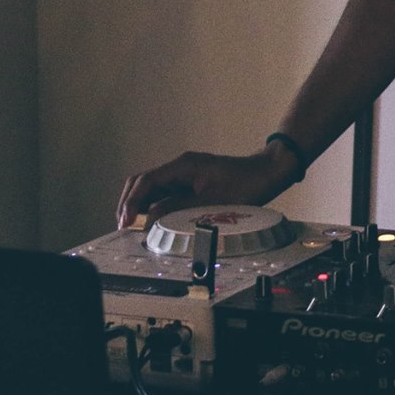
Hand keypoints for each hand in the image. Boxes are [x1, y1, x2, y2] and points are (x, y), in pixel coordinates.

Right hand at [117, 146, 294, 228]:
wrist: (269, 172)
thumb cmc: (246, 184)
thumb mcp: (212, 202)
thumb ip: (179, 209)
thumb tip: (149, 219)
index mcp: (183, 165)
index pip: (145, 182)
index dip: (131, 203)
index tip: (125, 223)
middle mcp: (180, 167)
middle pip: (143, 183)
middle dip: (130, 203)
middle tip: (124, 227)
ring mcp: (185, 174)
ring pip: (153, 189)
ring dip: (142, 207)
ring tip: (136, 229)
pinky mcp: (191, 183)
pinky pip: (166, 194)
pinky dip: (157, 207)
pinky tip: (155, 223)